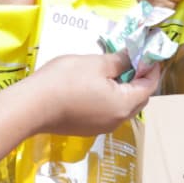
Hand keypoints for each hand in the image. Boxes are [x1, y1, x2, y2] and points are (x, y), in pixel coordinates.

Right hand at [29, 54, 160, 137]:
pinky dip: (110, 98)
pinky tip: (98, 84)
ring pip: (123, 107)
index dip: (152, 68)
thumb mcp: (96, 64)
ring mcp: (102, 127)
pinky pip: (108, 112)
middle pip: (139, 99)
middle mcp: (117, 120)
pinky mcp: (88, 128)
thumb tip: (134, 56)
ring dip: (124, 89)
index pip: (149, 86)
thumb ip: (120, 60)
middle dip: (140, 79)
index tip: (149, 53)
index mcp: (124, 104)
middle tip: (133, 59)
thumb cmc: (65, 81)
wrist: (31, 107)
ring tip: (115, 69)